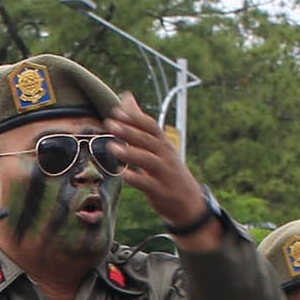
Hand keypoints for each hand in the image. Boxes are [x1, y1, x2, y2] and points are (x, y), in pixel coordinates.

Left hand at [105, 91, 205, 231]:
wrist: (189, 202)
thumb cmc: (167, 169)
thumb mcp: (157, 146)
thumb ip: (139, 123)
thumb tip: (126, 96)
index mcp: (164, 144)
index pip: (151, 126)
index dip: (135, 118)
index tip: (117, 111)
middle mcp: (165, 156)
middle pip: (148, 140)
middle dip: (129, 131)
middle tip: (110, 123)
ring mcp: (164, 174)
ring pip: (148, 160)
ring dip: (130, 153)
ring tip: (111, 147)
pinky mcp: (160, 191)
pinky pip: (147, 184)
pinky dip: (135, 178)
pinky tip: (122, 174)